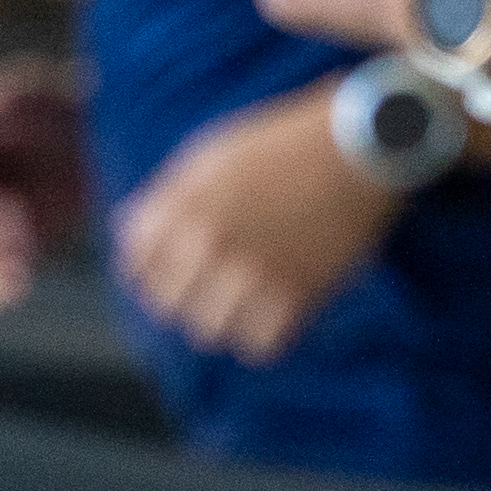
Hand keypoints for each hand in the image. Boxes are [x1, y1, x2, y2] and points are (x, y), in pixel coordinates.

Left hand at [110, 96, 400, 359]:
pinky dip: (264, 335)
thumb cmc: (286, 144)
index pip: (136, 265)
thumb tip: (130, 231)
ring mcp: (253, 269)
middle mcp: (211, 239)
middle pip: (168, 305)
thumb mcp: (214, 153)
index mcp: (185, 202)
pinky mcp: (297, 293)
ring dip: (222, 320)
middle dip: (183, 299)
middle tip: (210, 290)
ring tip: (243, 304)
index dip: (148, 272)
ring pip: (208, 332)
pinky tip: (275, 312)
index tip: (169, 273)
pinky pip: (260, 346)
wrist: (360, 144)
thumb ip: (170, 194)